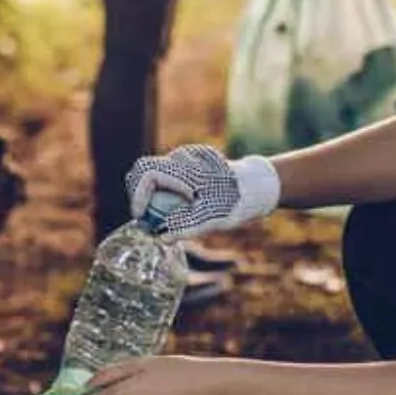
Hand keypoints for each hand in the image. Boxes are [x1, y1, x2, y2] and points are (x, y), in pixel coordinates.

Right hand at [124, 144, 280, 238]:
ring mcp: (186, 156)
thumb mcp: (212, 219)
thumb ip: (185, 227)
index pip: (147, 173)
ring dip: (152, 193)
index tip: (141, 217)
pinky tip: (180, 204)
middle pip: (144, 169)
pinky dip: (164, 190)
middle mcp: (184, 156)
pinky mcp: (188, 162)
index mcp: (187, 167)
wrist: (257, 187)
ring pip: (154, 171)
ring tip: (167, 213)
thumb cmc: (236, 203)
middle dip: (140, 194)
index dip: (138, 196)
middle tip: (147, 217)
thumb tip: (159, 237)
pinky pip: (166, 174)